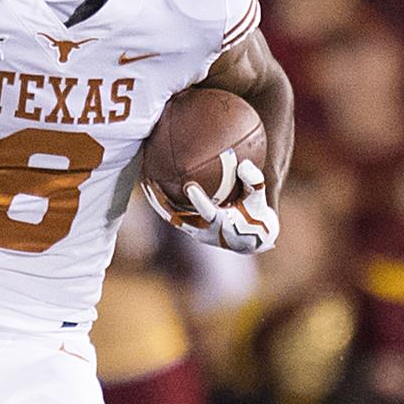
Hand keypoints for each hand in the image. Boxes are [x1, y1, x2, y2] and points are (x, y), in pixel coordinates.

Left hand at [143, 153, 278, 253]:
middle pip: (179, 218)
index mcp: (223, 224)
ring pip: (171, 217)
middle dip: (164, 202)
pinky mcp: (189, 229)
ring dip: (157, 202)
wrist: (250, 239)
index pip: (208, 213)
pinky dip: (161, 202)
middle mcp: (205, 231)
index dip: (199, 201)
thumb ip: (254, 181)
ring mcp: (194, 231)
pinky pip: (171, 215)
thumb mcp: (259, 198)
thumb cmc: (256, 214)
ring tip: (145, 182)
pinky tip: (152, 183)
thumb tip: (243, 164)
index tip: (189, 186)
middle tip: (152, 183)